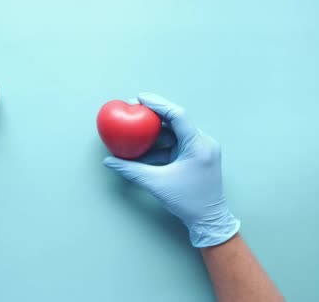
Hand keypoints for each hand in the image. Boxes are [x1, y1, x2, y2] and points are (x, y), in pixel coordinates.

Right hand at [103, 93, 239, 246]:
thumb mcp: (156, 184)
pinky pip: (177, 144)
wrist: (209, 220)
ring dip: (156, 131)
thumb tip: (109, 161)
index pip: (178, 115)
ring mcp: (201, 149)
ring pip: (175, 132)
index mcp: (198, 145)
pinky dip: (161, 144)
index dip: (158, 104)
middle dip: (154, 114)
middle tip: (134, 108)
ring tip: (136, 128)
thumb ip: (131, 170)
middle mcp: (203, 143)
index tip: (139, 98)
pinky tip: (144, 148)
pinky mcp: (197, 157)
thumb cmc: (188, 202)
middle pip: (176, 120)